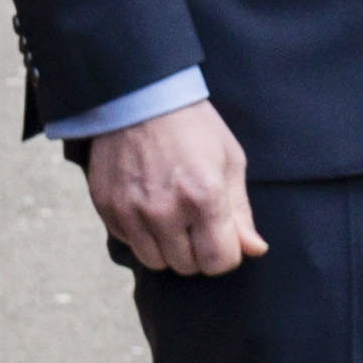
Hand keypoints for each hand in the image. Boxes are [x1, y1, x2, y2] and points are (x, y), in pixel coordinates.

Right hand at [89, 95, 262, 274]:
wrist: (139, 96)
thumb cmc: (193, 126)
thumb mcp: (229, 161)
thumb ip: (240, 211)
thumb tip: (254, 250)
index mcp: (203, 197)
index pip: (218, 261)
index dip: (226, 254)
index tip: (223, 238)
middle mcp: (165, 210)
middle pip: (187, 266)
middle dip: (197, 251)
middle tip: (196, 221)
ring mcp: (132, 211)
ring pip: (155, 262)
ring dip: (168, 247)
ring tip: (172, 216)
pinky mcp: (107, 208)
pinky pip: (129, 243)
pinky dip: (141, 234)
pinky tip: (148, 206)